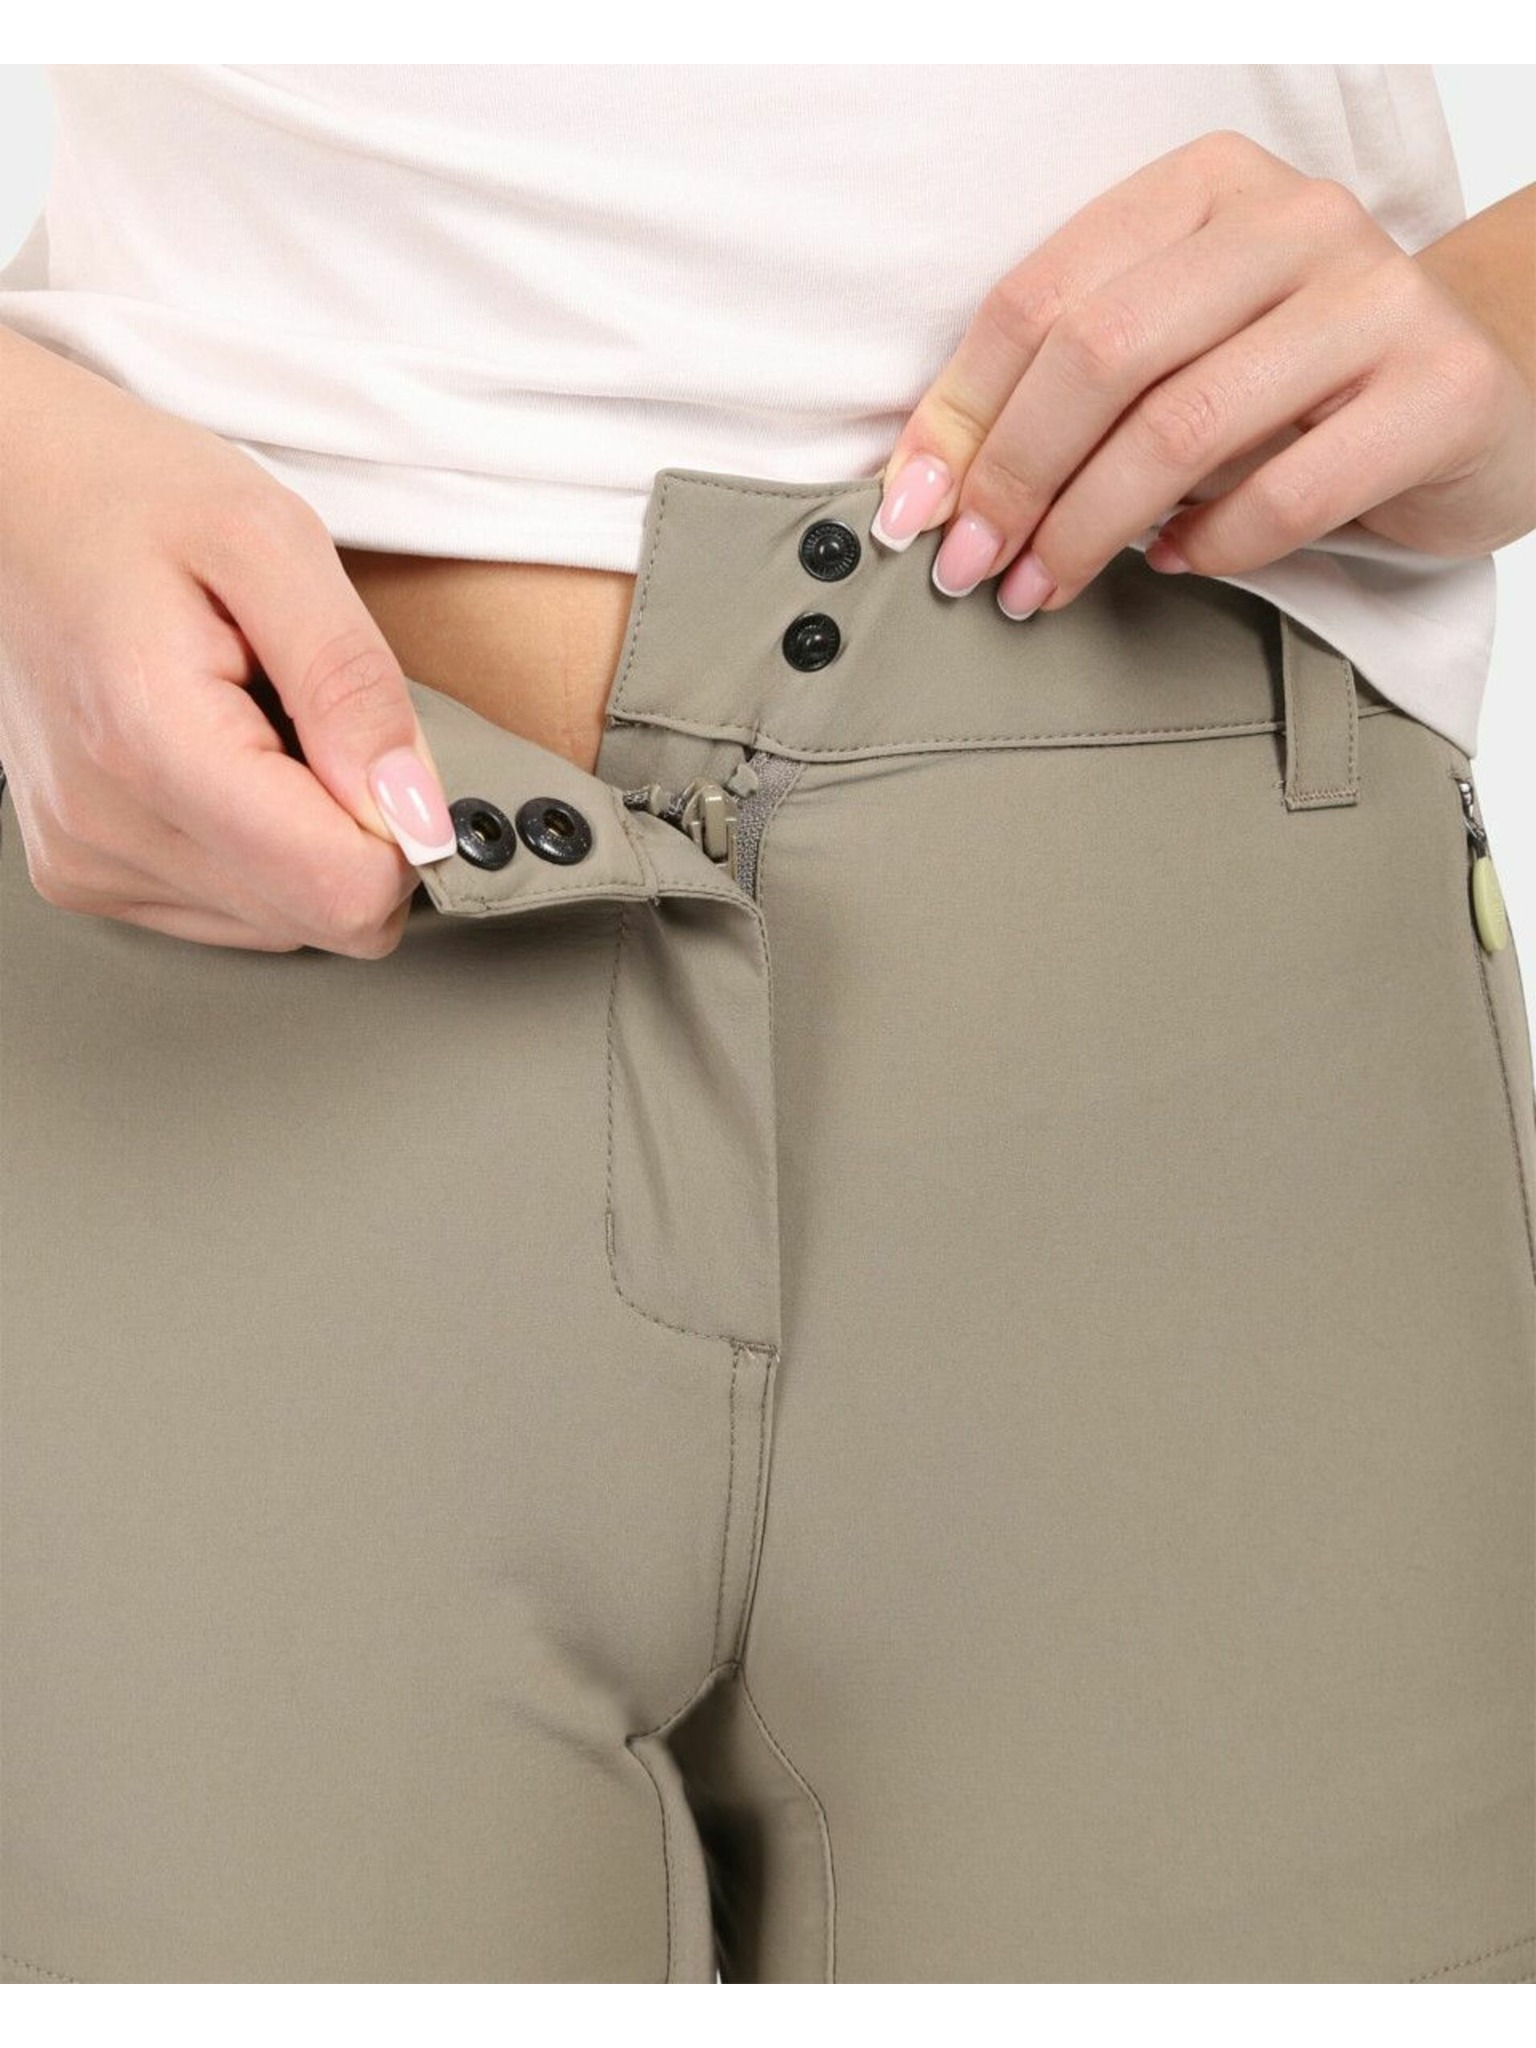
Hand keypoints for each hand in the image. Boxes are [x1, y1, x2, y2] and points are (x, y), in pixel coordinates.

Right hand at [0, 331, 455, 952]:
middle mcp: (106, 827)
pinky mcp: (86, 872)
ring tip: (252, 720)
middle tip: (307, 715)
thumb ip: (352, 682)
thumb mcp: (271, 540)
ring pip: (283, 921)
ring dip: (301, 832)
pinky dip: (255, 840)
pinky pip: (233, 906)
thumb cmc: (120, 491)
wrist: (7, 493)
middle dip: (353, 826)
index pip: (341, 893)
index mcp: (154, 743)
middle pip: (320, 918)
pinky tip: (221, 754)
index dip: (402, 831)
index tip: (385, 754)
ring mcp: (88, 859)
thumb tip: (415, 810)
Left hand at [872, 131, 1535, 618]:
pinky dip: (1206, 548)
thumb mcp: (1181, 351)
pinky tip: (1173, 563)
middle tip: (972, 565)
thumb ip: (1077, 388)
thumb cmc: (1303, 383)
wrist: (1486, 388)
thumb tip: (936, 486)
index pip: (1042, 296)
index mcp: (1206, 188)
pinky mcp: (1437, 391)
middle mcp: (1295, 221)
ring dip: (1088, 528)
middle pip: (1101, 353)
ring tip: (1043, 586)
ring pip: (1182, 427)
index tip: (912, 508)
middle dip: (1013, 477)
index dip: (959, 412)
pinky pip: (1284, 494)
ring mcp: (1376, 299)